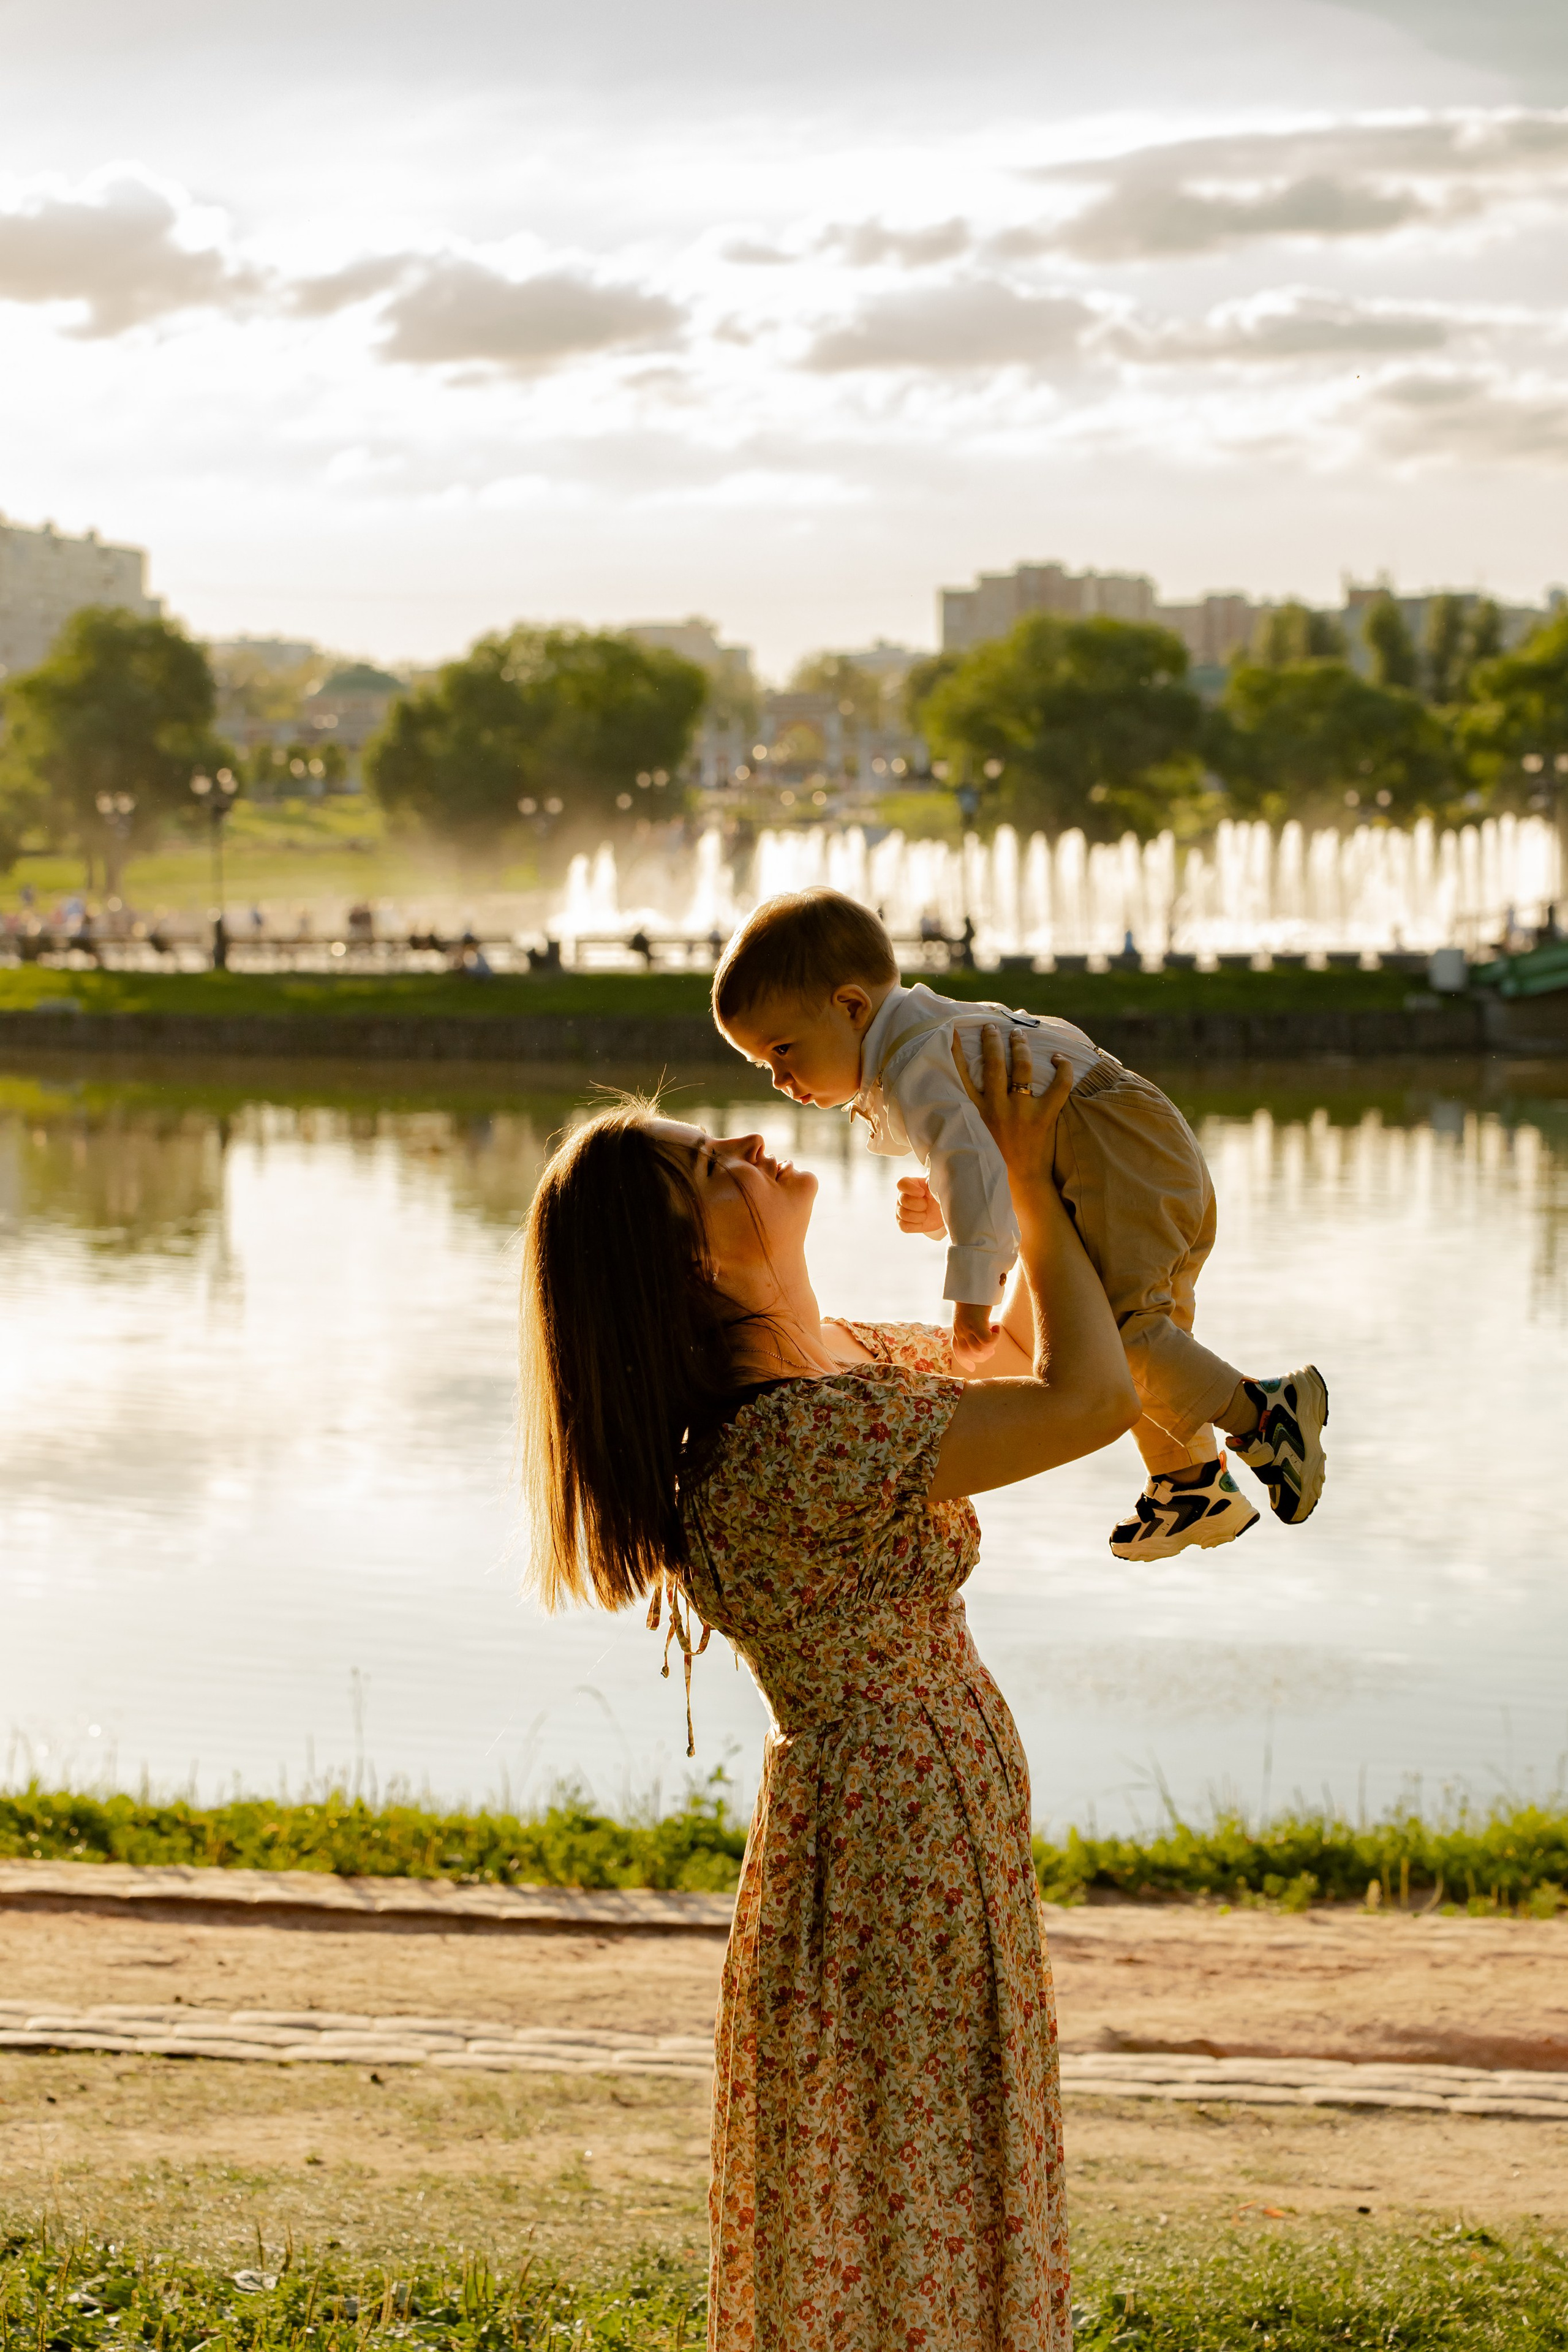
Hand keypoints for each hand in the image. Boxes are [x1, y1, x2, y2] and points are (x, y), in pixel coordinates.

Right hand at [896, 1176, 946, 1238]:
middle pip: (903, 1200)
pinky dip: (916, 1226)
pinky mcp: (901, 1223)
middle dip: (920, 1205)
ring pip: (903, 1214)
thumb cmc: (937, 1197)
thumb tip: (928, 1184)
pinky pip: (905, 1226)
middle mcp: (902, 1196)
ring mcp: (900, 1210)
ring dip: (919, 1216)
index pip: (901, 1183)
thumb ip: (932, 1183)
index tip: (922, 1193)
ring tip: (926, 1214)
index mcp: (910, 1184)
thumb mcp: (938, 1188)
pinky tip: (922, 1221)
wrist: (940, 1212)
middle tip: (927, 1205)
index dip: (911, 1189)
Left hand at [951, 1300, 998, 1373]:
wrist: (972, 1283)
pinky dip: (994, 1338)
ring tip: (995, 1335)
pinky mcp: (976, 1323)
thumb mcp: (969, 1313)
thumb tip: (983, 1331)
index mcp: (957, 1328)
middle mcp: (960, 1330)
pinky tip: (997, 1328)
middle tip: (992, 1350)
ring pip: (979, 1350)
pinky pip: (987, 1341)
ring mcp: (967, 1327)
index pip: (958, 1351)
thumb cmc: (973, 1295)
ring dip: (989, 1347)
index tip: (972, 1369)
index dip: (965, 1361)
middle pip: (969, 1354)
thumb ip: (971, 1323)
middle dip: (982, 1357)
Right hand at [952, 1027, 1072, 1198]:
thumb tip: (949, 1106)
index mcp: (974, 1113)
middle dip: (992, 1040)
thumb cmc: (991, 1164)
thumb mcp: (969, 1139)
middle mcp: (996, 1108)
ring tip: (1019, 1035)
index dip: (955, 1051)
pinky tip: (1059, 1059)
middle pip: (994, 1063)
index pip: (961, 1075)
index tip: (953, 1032)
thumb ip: (963, 1120)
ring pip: (1021, 1068)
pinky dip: (1062, 1070)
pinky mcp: (1044, 1117)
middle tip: (992, 1028)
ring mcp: (1021, 1111)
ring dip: (1020, 1047)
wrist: (1018, 1186)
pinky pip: (1058, 1087)